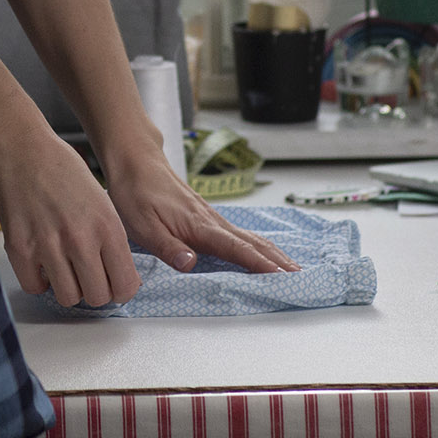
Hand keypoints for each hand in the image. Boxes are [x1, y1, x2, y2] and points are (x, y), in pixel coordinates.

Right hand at [0, 129, 141, 307]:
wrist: (23, 151)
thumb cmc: (62, 171)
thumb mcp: (102, 202)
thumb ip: (112, 241)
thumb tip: (119, 277)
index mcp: (106, 226)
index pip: (125, 287)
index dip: (120, 289)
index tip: (112, 282)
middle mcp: (80, 239)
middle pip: (97, 298)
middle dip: (94, 289)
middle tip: (86, 272)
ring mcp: (48, 245)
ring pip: (68, 297)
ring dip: (67, 286)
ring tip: (62, 264)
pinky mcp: (20, 249)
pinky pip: (35, 287)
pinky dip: (38, 279)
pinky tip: (41, 260)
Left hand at [103, 143, 298, 274]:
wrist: (134, 160)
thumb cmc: (135, 192)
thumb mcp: (142, 225)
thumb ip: (167, 247)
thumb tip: (191, 265)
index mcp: (199, 226)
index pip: (236, 249)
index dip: (260, 265)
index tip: (284, 278)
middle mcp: (211, 221)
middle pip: (253, 243)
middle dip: (278, 261)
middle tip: (303, 278)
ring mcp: (211, 217)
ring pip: (250, 237)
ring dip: (273, 253)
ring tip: (294, 269)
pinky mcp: (206, 215)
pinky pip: (239, 234)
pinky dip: (258, 245)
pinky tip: (263, 252)